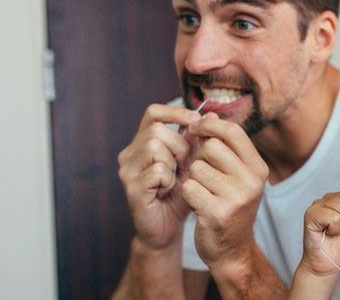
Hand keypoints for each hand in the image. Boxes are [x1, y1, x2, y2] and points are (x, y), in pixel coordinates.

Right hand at [117, 104, 200, 249]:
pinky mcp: (131, 187)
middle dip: (180, 146)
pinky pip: (157, 170)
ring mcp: (128, 170)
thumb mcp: (192, 164)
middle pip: (157, 130)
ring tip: (175, 178)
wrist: (168, 228)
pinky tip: (167, 190)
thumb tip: (211, 114)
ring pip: (154, 146)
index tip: (195, 121)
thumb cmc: (180, 194)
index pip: (153, 113)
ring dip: (174, 163)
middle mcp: (130, 153)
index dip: (175, 112)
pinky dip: (168, 179)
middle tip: (185, 165)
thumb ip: (197, 141)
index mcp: (143, 143)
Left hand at [180, 113, 269, 269]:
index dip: (210, 125)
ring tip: (201, 190)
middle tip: (200, 171)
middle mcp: (252, 181)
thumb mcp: (236, 175)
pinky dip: (187, 193)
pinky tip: (197, 203)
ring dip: (192, 177)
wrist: (232, 250)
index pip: (233, 131)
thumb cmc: (230, 206)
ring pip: (197, 167)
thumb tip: (206, 114)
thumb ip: (223, 146)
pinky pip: (189, 187)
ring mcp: (236, 198)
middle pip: (212, 147)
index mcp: (258, 168)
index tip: (195, 129)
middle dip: (198, 156)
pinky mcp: (217, 213)